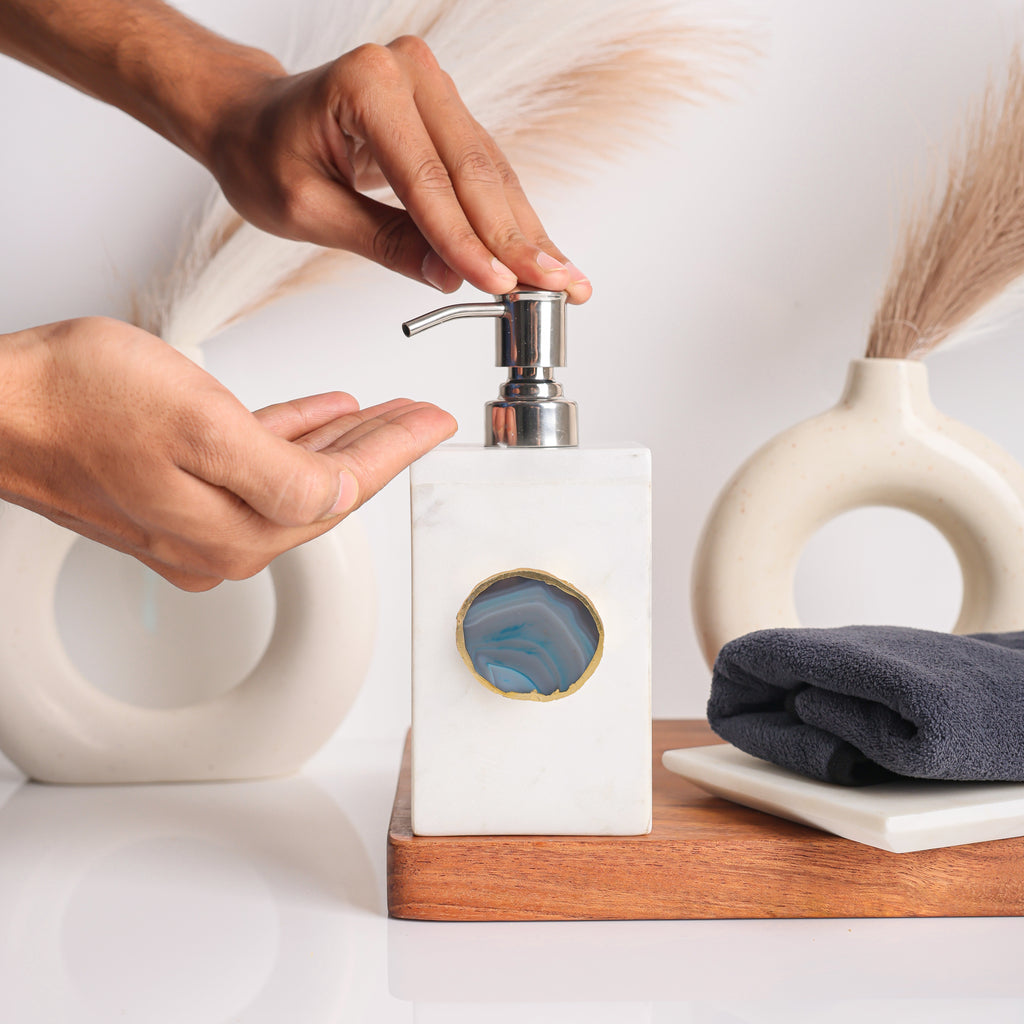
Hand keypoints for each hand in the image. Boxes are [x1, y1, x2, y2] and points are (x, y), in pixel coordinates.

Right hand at [0, 317, 455, 590]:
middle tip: (422, 417)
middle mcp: (220, 539)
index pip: (343, 490)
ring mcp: (193, 521)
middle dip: (380, 449)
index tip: (436, 424)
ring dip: (341, 442)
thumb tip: (339, 498)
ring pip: (293, 478)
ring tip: (382, 413)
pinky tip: (318, 416)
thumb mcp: (200, 424)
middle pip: (325, 490)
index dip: (397, 451)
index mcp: (238, 529)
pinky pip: (252, 467)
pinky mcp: (170, 496)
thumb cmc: (76, 402)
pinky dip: (291, 438)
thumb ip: (282, 472)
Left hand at [205, 36, 592, 302]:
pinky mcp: (446, 114)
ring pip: (492, 175)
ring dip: (527, 233)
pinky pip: (486, 172)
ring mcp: (433, 88)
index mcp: (367, 85)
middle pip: (476, 172)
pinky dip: (511, 219)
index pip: (428, 180)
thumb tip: (451, 277)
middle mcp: (409, 73)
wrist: (252, 120)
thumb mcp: (309, 210)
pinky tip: (539, 253)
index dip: (466, 241)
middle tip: (558, 287)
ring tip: (564, 279)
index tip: (501, 287)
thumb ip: (384, 242)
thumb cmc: (264, 156)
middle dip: (517, 240)